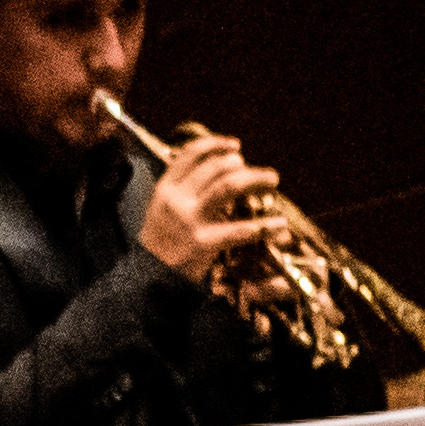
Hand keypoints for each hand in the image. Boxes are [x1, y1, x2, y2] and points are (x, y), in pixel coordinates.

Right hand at [131, 127, 284, 282]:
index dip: (216, 145)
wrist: (147, 280)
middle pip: (215, 168)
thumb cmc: (160, 245)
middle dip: (242, 164)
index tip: (236, 146)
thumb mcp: (162, 210)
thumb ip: (184, 191)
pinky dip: (261, 226)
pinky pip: (238, 231)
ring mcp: (190, 220)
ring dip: (254, 179)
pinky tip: (277, 225)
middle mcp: (177, 198)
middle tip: (261, 172)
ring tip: (272, 180)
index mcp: (166, 187)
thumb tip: (217, 173)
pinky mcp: (203, 243)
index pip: (191, 154)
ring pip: (228, 187)